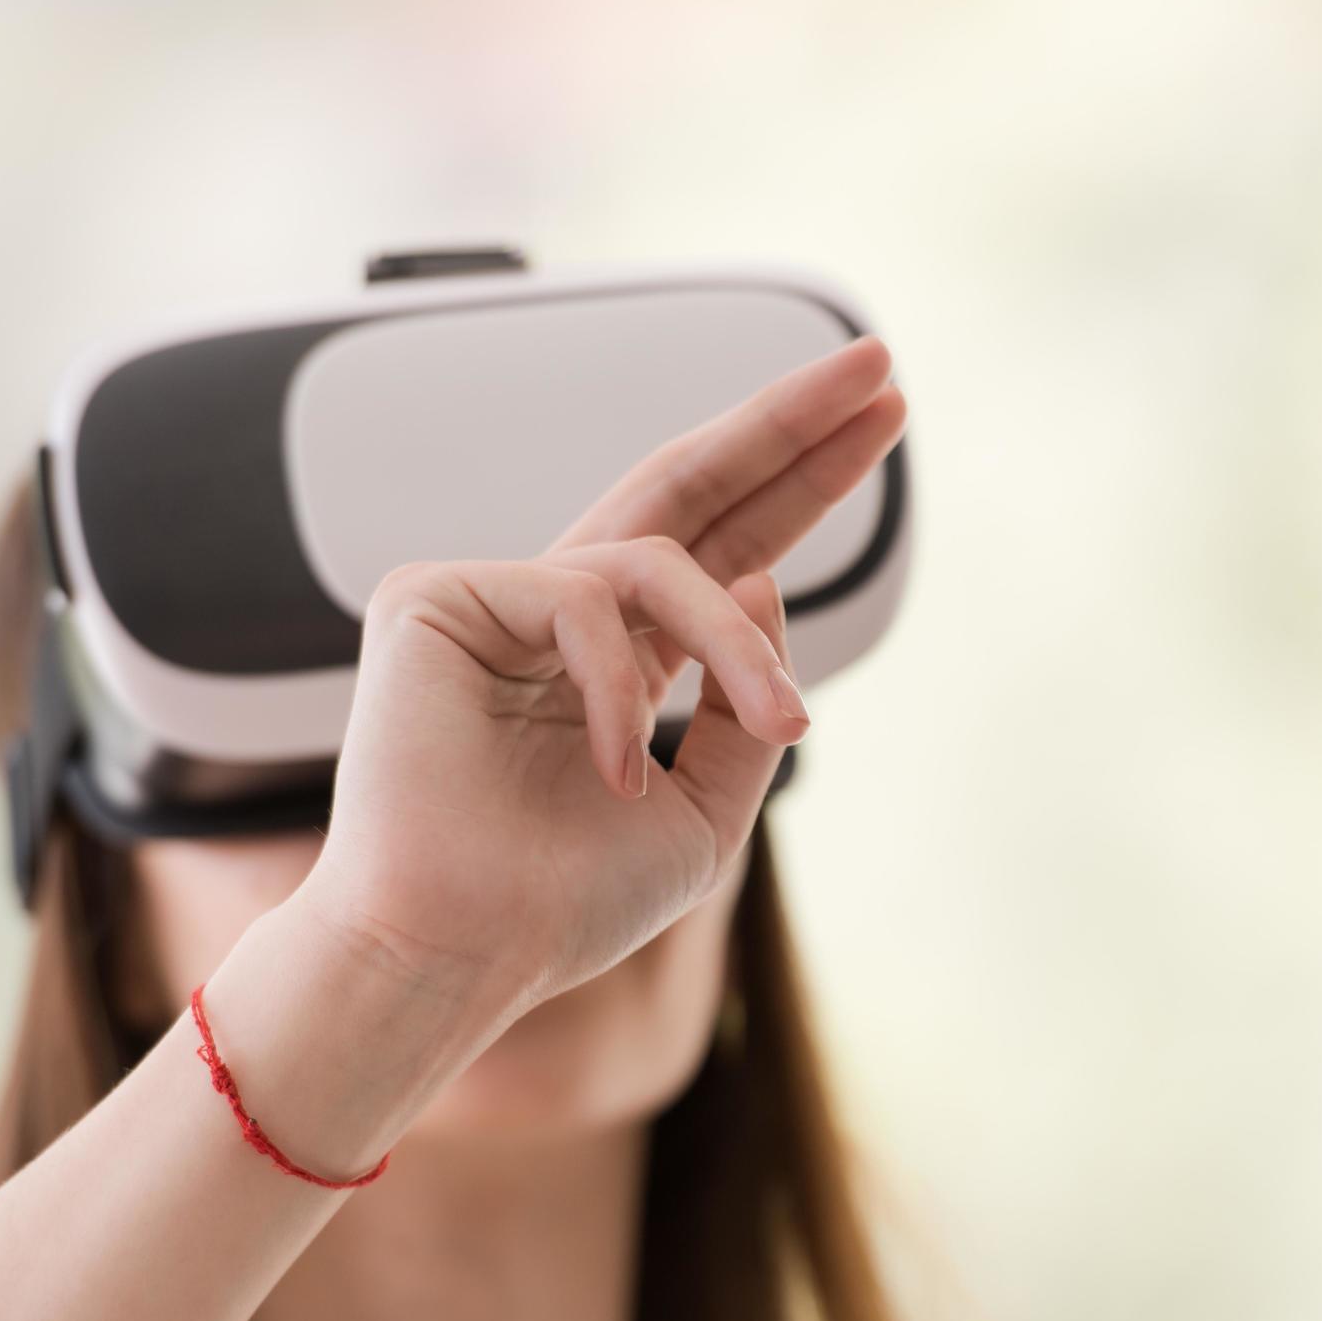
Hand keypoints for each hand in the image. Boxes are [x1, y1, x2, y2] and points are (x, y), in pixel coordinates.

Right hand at [295, 334, 905, 1012]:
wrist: (459, 954)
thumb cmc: (561, 907)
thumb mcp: (708, 809)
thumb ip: (746, 699)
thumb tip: (765, 577)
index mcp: (619, 664)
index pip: (724, 545)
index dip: (801, 482)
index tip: (884, 415)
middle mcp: (558, 616)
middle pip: (689, 485)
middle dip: (788, 425)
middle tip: (877, 366)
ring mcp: (494, 599)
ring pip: (663, 561)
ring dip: (742, 644)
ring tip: (782, 722)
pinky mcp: (437, 597)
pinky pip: (585, 599)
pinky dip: (621, 691)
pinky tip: (618, 772)